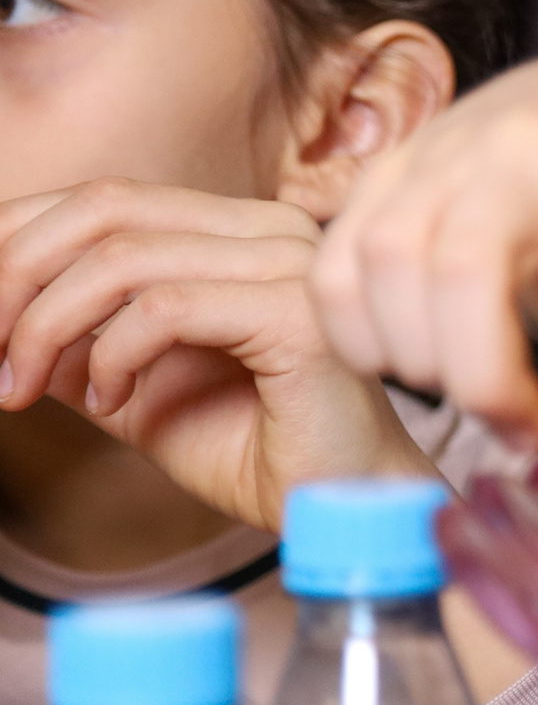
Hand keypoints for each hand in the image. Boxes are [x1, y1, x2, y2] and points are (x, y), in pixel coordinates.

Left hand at [0, 181, 434, 535]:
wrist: (337, 505)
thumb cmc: (248, 444)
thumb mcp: (127, 381)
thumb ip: (70, 339)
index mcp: (239, 228)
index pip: (104, 198)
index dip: (16, 242)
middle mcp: (271, 227)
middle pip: (104, 208)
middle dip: (15, 277)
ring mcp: (293, 263)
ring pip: (124, 258)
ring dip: (47, 327)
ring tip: (25, 389)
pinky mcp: (298, 314)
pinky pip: (166, 309)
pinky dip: (110, 356)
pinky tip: (108, 402)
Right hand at [309, 50, 537, 540]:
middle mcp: (530, 149)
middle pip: (466, 280)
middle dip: (490, 387)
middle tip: (527, 433)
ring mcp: (446, 149)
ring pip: (387, 270)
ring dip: (425, 364)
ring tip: (482, 388)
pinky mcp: (388, 168)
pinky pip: (335, 267)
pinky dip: (361, 337)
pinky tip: (416, 354)